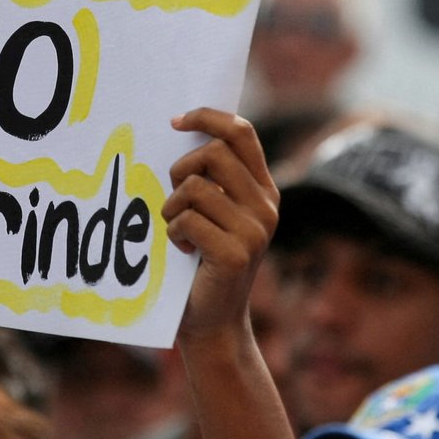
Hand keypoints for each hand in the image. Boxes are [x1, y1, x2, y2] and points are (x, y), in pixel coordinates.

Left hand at [164, 109, 279, 344]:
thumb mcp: (215, 214)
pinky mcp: (235, 254)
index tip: (176, 121)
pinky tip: (184, 250)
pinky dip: (173, 233)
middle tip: (173, 197)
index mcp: (263, 189)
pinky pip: (187, 220)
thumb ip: (211, 179)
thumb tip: (179, 130)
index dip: (207, 117)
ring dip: (172, 207)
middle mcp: (265, 206)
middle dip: (180, 169)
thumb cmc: (202, 261)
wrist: (212, 321)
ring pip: (195, 188)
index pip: (241, 132)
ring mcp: (254, 231)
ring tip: (177, 229)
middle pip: (214, 153)